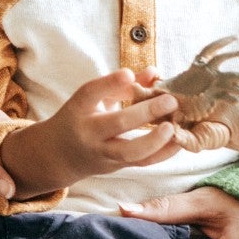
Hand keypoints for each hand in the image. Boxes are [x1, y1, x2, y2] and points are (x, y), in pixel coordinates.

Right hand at [13, 69, 178, 195]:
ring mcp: (102, 152)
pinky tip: (178, 142)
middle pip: (117, 123)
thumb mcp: (92, 98)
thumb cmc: (80, 118)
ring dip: (155, 140)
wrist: (60, 154)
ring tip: (173, 127)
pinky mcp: (116, 166)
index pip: (91, 93)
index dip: (110, 82)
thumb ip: (121, 84)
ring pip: (130, 151)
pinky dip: (162, 154)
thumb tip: (154, 72)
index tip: (129, 74)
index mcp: (79, 107)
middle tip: (170, 101)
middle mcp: (89, 131)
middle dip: (146, 112)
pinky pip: (141, 163)